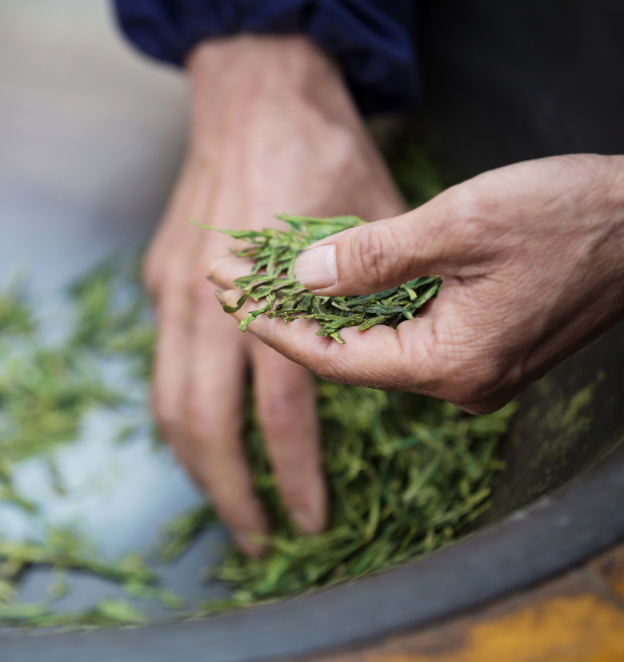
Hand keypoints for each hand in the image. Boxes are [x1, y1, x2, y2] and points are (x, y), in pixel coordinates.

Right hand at [145, 35, 405, 554]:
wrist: (253, 90)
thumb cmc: (321, 150)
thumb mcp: (375, 216)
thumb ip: (373, 293)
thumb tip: (382, 359)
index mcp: (270, 294)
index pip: (280, 411)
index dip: (293, 474)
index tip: (308, 521)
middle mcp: (208, 301)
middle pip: (204, 423)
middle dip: (229, 493)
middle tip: (254, 540)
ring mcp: (174, 290)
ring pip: (166, 400)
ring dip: (192, 462)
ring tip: (223, 502)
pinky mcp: (159, 278)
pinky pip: (163, 360)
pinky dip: (179, 408)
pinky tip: (202, 433)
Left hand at [211, 155, 623, 413]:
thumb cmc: (570, 217)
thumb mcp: (460, 225)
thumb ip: (373, 257)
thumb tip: (300, 280)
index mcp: (450, 365)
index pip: (333, 358)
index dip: (272, 326)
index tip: (225, 294)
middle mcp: (458, 384)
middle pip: (348, 354)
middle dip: (287, 315)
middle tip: (231, 278)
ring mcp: (472, 371)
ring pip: (375, 343)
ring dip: (322, 309)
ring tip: (265, 274)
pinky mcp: (483, 349)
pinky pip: (405, 333)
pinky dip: (365, 307)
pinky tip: (331, 281)